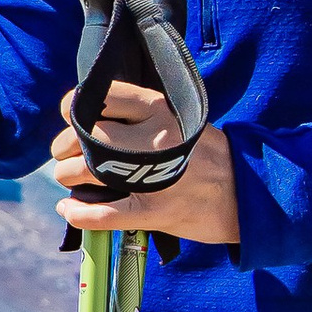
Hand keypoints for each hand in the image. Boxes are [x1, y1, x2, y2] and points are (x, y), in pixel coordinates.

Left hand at [50, 79, 240, 243]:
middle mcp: (154, 137)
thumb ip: (140, 113)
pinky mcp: (154, 212)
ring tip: (72, 181)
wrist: (247, 192)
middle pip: (84, 135)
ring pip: (85, 171)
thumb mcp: (180, 116)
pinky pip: (101, 214)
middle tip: (65, 155)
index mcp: (159, 108)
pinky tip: (69, 209)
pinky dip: (77, 213)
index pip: (99, 97)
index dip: (73, 109)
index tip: (69, 118)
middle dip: (64, 147)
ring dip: (68, 177)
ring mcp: (153, 176)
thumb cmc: (205, 154)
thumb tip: (87, 116)